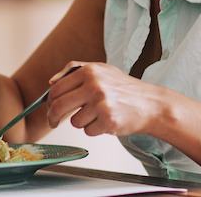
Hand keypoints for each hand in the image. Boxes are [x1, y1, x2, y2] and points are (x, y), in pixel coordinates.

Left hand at [45, 62, 167, 136]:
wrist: (150, 104)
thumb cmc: (124, 88)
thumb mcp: (101, 69)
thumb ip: (74, 70)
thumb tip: (51, 82)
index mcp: (89, 71)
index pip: (56, 89)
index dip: (49, 102)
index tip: (50, 109)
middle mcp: (94, 85)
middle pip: (58, 106)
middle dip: (53, 118)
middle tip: (54, 122)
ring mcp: (101, 103)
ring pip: (74, 122)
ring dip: (82, 122)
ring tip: (98, 115)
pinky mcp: (108, 120)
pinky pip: (88, 131)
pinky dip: (95, 130)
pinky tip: (107, 121)